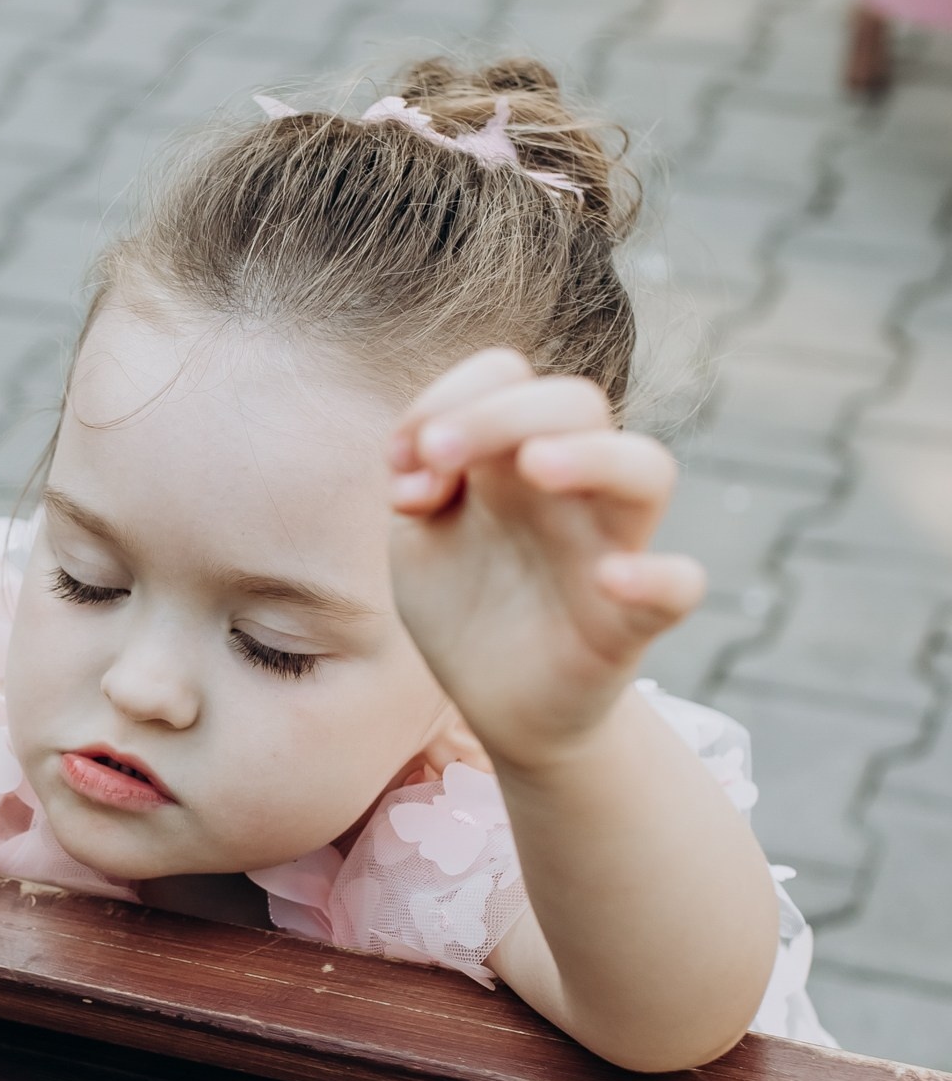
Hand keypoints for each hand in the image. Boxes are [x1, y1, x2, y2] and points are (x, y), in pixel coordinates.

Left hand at [386, 348, 701, 771]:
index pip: (510, 376)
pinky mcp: (630, 622)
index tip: (401, 458)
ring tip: (532, 467)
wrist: (498, 704)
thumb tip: (424, 464)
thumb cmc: (468, 603)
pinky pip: (679, 586)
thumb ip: (419, 488)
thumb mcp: (421, 540)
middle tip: (437, 457)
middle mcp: (573, 490)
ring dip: (591, 456)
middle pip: (577, 402)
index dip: (453, 395)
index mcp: (516, 459)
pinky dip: (658, 577)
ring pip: (647, 469)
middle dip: (501, 413)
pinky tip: (610, 579)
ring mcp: (609, 549)